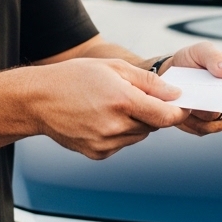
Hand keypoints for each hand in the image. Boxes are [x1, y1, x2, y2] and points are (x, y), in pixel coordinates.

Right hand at [34, 58, 188, 159]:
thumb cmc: (76, 77)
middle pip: (153, 125)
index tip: (183, 106)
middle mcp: (115, 126)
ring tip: (112, 106)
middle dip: (151, 113)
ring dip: (135, 123)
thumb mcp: (114, 68)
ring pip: (138, 136)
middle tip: (134, 97)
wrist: (39, 100)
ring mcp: (105, 143)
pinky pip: (121, 144)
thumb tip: (176, 95)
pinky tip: (101, 119)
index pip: (166, 116)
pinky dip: (119, 133)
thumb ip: (149, 82)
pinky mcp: (97, 154)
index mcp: (122, 101)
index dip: (179, 112)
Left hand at [156, 41, 221, 135]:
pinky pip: (202, 129)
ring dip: (200, 114)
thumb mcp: (201, 50)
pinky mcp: (207, 125)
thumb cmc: (191, 59)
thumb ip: (215, 58)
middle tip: (200, 96)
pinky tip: (182, 108)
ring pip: (217, 122)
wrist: (170, 75)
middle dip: (216, 104)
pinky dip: (190, 121)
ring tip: (187, 100)